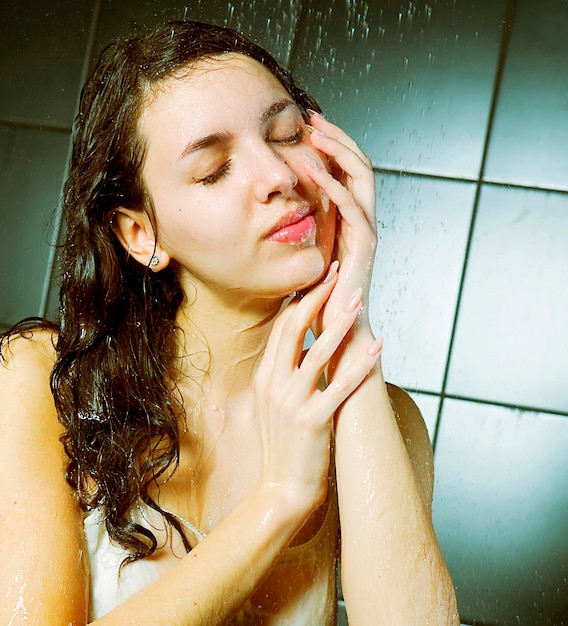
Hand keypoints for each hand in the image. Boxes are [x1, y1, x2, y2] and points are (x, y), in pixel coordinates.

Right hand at [253, 266, 381, 513]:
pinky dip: (360, 364)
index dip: (301, 300)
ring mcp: (291, 402)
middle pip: (293, 328)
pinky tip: (378, 347)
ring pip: (317, 352)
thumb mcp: (274, 404)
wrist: (281, 490)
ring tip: (357, 300)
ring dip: (339, 323)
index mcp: (265, 377)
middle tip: (336, 274)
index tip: (318, 279)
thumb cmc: (283, 446)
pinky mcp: (313, 420)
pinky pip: (340, 386)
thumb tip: (307, 348)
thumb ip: (285, 374)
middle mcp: (274, 384)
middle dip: (317, 298)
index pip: (282, 328)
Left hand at [304, 112, 376, 337]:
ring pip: (361, 177)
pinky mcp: (364, 245)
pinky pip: (352, 207)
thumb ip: (306, 231)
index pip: (348, 172)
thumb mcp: (310, 255)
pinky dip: (333, 186)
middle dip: (336, 137)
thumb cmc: (320, 298)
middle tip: (310, 117)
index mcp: (352, 219)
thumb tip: (283, 212)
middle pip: (359, 165)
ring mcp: (367, 230)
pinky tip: (313, 171)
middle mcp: (364, 219)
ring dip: (338, 151)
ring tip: (313, 132)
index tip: (305, 127)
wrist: (338, 331)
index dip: (331, 146)